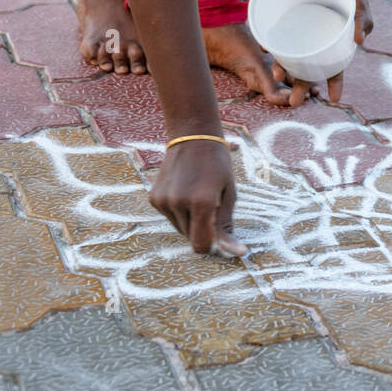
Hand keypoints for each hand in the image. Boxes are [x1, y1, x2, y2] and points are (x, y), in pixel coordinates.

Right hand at [149, 138, 245, 256]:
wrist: (193, 137)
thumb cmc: (217, 165)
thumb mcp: (229, 193)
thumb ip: (227, 226)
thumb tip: (238, 253)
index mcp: (202, 202)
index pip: (201, 245)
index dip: (210, 244)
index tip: (217, 232)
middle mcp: (179, 203)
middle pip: (190, 238)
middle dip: (201, 228)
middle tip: (210, 204)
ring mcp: (163, 200)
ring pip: (179, 229)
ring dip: (190, 220)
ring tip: (196, 194)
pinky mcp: (153, 198)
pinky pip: (169, 217)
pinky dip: (178, 211)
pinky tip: (184, 191)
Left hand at [273, 0, 373, 106]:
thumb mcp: (359, 3)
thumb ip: (362, 21)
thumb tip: (360, 42)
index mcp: (333, 44)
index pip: (334, 69)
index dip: (334, 85)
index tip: (332, 100)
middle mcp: (314, 43)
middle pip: (308, 69)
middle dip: (302, 87)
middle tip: (295, 102)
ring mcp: (299, 34)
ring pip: (291, 57)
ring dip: (284, 68)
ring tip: (277, 75)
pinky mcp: (286, 22)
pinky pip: (277, 36)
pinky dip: (270, 42)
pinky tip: (265, 47)